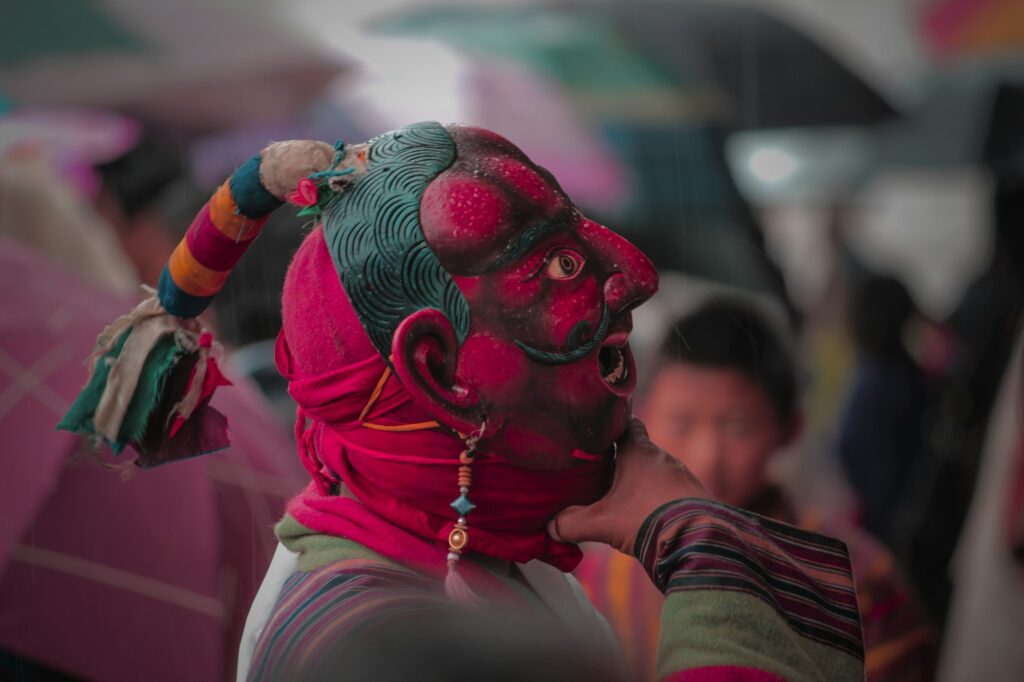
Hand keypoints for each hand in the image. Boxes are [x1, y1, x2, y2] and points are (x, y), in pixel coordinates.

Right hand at [548, 418, 711, 553]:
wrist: (699, 541)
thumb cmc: (648, 519)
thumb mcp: (602, 522)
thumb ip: (572, 523)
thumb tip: (552, 527)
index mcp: (640, 452)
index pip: (627, 425)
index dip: (613, 427)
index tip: (600, 434)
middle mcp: (664, 458)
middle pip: (640, 452)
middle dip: (624, 463)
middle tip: (604, 477)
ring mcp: (684, 477)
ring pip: (658, 473)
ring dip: (644, 484)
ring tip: (627, 503)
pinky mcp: (696, 497)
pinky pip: (674, 492)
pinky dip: (661, 501)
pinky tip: (651, 518)